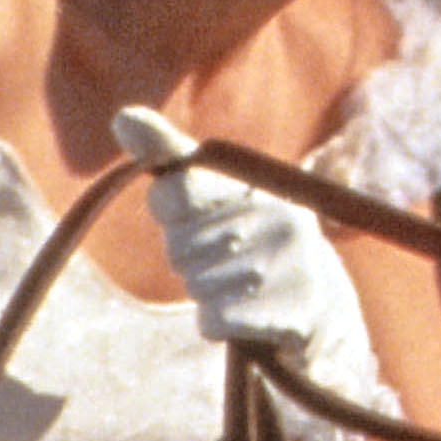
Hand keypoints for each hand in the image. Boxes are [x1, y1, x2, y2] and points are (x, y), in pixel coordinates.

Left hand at [112, 108, 398, 440]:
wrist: (318, 309)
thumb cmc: (249, 241)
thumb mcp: (215, 191)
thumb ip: (171, 156)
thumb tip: (123, 117)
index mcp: (261, 184)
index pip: (174, 192)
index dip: (171, 213)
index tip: (197, 216)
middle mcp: (282, 218)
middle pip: (178, 246)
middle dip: (189, 259)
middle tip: (227, 259)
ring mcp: (291, 267)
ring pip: (195, 285)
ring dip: (206, 293)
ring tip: (241, 287)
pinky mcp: (291, 315)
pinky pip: (213, 320)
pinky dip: (217, 323)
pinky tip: (244, 315)